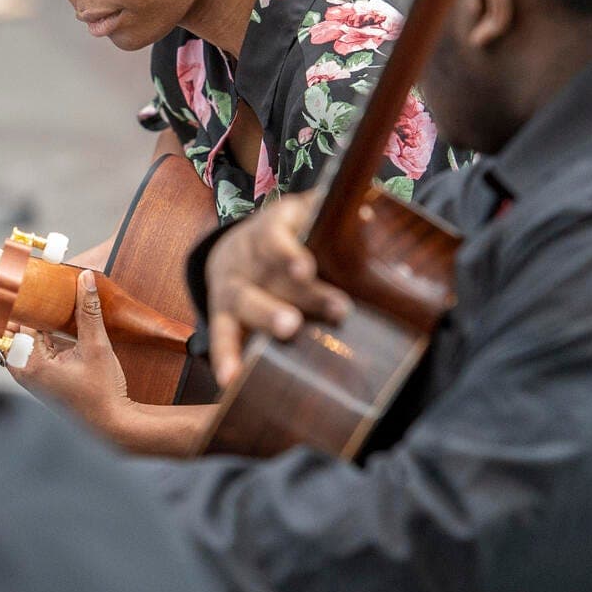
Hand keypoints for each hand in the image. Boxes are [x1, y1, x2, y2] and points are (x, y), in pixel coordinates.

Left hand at [8, 270, 129, 431]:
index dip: (20, 297)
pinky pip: (33, 347)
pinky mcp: (41, 377)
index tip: (17, 274)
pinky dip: (40, 333)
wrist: (112, 424)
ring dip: (32, 319)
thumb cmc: (102, 392)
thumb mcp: (96, 346)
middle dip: (23, 306)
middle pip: (16, 327)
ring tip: (42, 293)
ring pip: (24, 337)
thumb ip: (88, 311)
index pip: (17, 320)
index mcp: (30, 363)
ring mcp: (30, 375)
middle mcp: (24, 370)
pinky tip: (52, 318)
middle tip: (27, 278)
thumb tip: (85, 278)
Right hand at [204, 190, 350, 386]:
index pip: (275, 237)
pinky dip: (226, 356)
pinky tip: (231, 379)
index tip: (306, 269)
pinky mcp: (222, 315)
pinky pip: (222, 336)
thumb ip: (330, 213)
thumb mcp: (303, 214)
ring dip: (267, 317)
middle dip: (301, 294)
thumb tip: (370, 216)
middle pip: (269, 275)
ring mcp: (233, 287)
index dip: (289, 253)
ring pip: (247, 302)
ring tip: (289, 331)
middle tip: (333, 308)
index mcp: (270, 228)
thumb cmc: (288, 234)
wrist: (235, 248)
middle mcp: (247, 257)